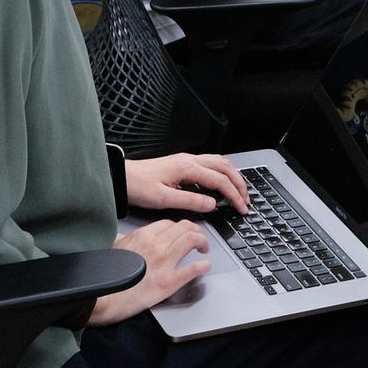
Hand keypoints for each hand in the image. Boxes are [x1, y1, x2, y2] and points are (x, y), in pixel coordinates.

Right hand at [90, 219, 210, 324]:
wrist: (102, 298)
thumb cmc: (104, 277)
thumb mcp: (112, 249)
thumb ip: (123, 241)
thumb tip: (124, 238)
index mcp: (142, 236)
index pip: (169, 224)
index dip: (179, 227)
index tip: (182, 232)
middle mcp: (156, 245)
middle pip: (184, 228)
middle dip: (195, 231)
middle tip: (198, 238)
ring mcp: (164, 263)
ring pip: (192, 241)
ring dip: (202, 242)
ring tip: (204, 248)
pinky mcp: (168, 282)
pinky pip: (192, 269)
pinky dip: (202, 266)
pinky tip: (205, 266)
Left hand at [124, 153, 248, 215]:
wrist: (121, 176)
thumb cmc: (137, 186)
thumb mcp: (163, 199)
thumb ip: (190, 201)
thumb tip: (212, 204)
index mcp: (187, 168)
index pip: (220, 180)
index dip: (234, 195)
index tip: (241, 207)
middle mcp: (190, 160)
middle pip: (225, 167)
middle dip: (239, 183)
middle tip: (246, 199)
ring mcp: (186, 160)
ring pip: (219, 163)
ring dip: (232, 176)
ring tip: (238, 190)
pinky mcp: (182, 164)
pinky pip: (210, 164)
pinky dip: (222, 173)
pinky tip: (220, 182)